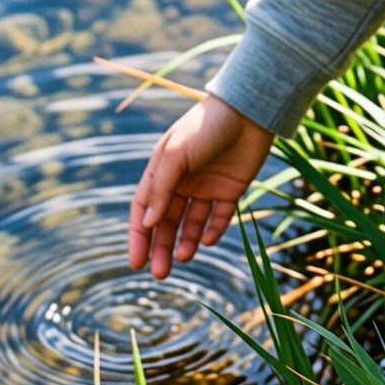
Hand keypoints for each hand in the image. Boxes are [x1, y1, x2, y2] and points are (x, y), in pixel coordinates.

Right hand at [128, 94, 274, 279]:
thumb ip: (161, 189)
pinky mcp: (231, 190)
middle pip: (167, 223)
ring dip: (185, 242)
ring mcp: (207, 187)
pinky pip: (219, 218)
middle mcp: (182, 182)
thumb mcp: (175, 155)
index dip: (139, 236)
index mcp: (162, 171)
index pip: (144, 209)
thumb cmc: (205, 127)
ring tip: (184, 256)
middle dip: (161, 248)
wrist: (248, 111)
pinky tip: (207, 240)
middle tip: (160, 273)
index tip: (136, 262)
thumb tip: (148, 224)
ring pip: (192, 224)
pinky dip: (213, 231)